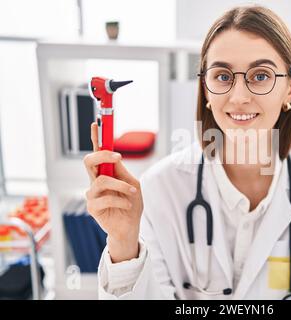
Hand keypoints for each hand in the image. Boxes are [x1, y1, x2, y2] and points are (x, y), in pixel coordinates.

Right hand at [84, 122, 142, 262]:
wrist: (131, 226)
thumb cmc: (132, 203)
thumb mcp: (132, 183)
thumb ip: (121, 171)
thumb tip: (113, 156)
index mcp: (106, 173)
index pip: (97, 153)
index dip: (96, 138)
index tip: (96, 124)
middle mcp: (95, 181)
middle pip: (88, 161)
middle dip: (102, 155)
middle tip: (117, 157)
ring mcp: (92, 194)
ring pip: (102, 180)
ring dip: (121, 186)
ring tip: (132, 193)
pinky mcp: (92, 207)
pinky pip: (105, 198)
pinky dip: (120, 199)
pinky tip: (127, 204)